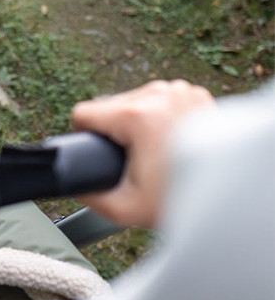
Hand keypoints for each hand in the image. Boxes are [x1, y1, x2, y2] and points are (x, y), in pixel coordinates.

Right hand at [72, 79, 214, 227]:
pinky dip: (156, 117)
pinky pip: (157, 100)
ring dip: (134, 123)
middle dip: (114, 132)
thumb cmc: (180, 200)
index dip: (84, 136)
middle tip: (133, 160)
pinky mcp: (193, 93)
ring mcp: (179, 90)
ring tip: (150, 150)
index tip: (99, 154)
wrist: (228, 198)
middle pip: (109, 106)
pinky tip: (165, 139)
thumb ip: (86, 195)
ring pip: (132, 101)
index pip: (84, 113)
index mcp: (138, 116)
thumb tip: (70, 182)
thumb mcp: (122, 209)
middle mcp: (159, 95)